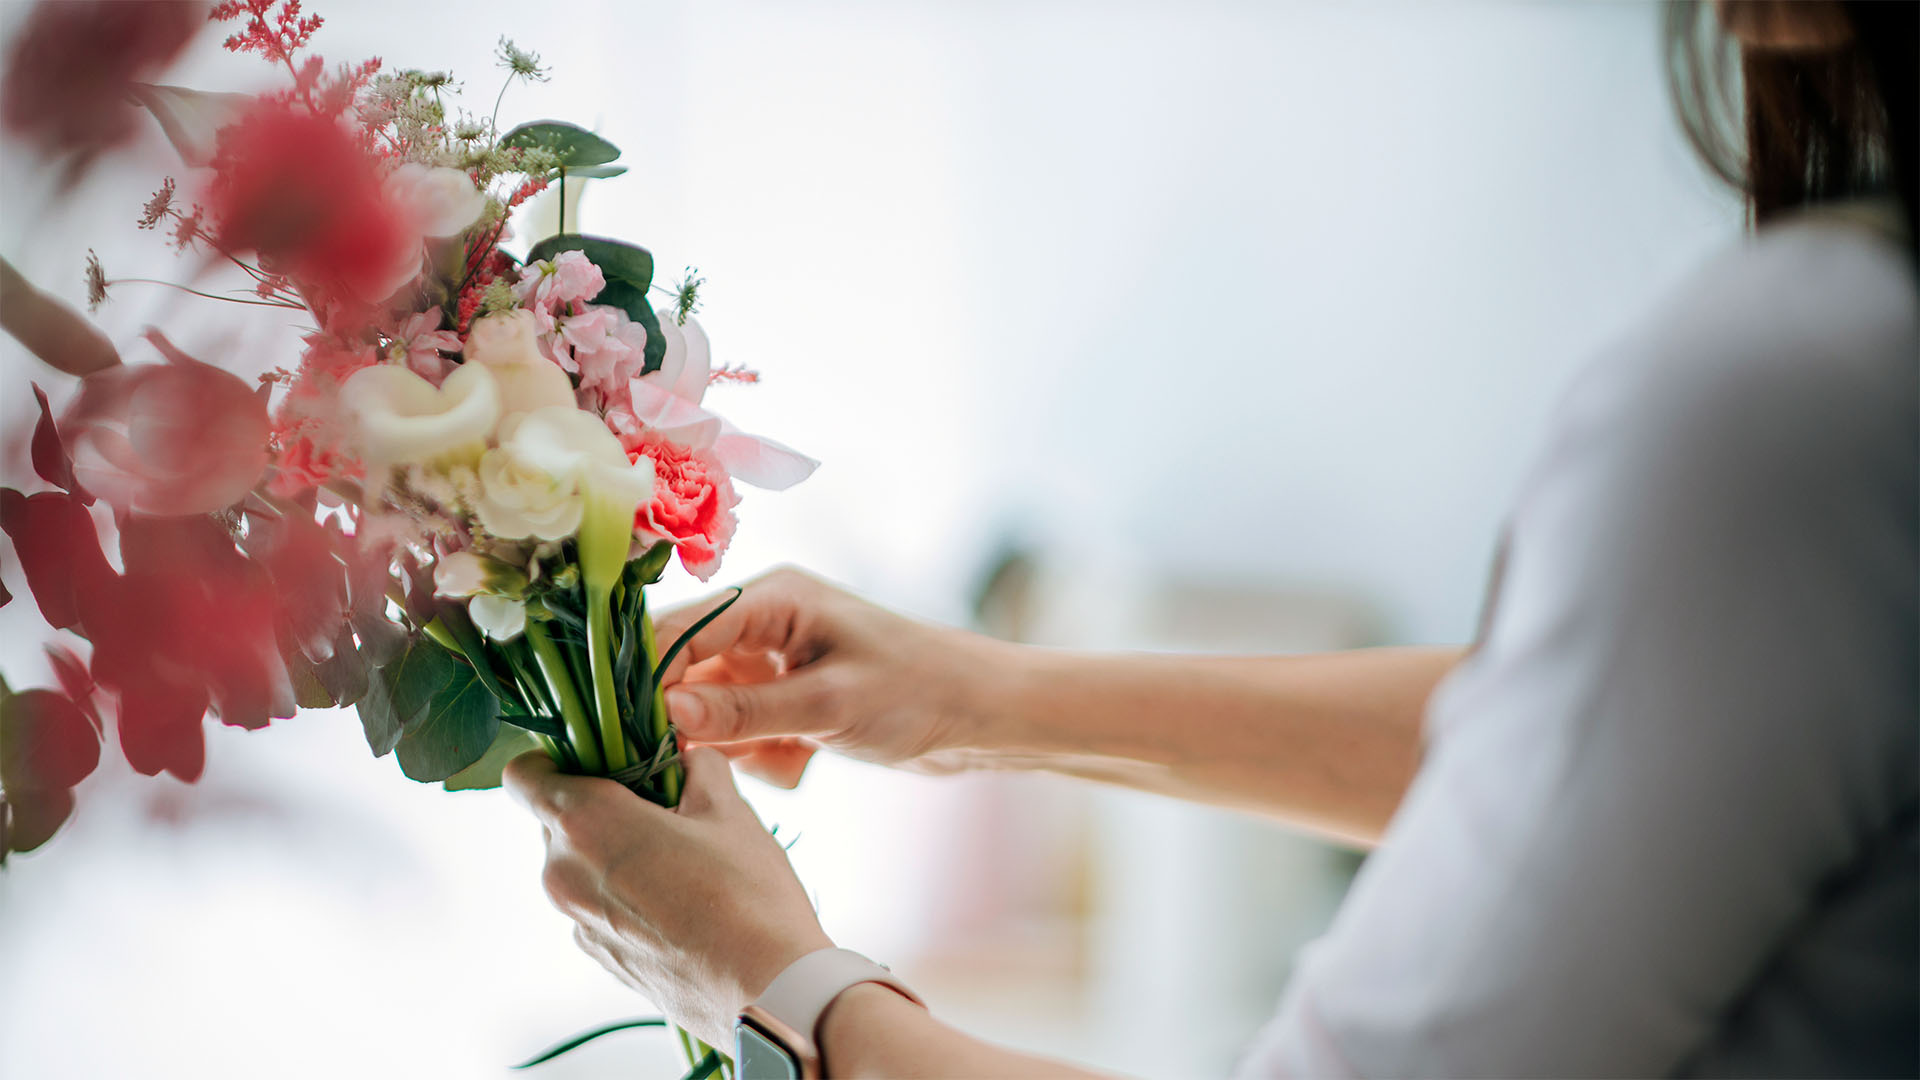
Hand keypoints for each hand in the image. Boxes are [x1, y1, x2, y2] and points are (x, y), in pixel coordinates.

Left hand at [503, 746, 832, 1047]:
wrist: (768, 992)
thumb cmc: (747, 895)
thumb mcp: (730, 810)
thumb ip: (698, 767)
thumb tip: (687, 754)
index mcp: (585, 823)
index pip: (524, 775)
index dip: (554, 756)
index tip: (596, 755)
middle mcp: (563, 873)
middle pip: (555, 818)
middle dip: (597, 801)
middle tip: (657, 798)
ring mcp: (577, 922)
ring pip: (577, 864)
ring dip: (611, 849)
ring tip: (676, 852)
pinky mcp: (599, 957)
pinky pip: (596, 905)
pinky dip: (622, 891)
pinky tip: (678, 897)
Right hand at [656, 567, 1010, 786]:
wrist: (980, 715)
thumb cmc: (919, 692)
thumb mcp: (831, 704)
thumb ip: (746, 710)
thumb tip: (666, 711)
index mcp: (771, 599)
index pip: (676, 629)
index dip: (647, 680)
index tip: (633, 736)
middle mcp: (761, 624)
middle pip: (684, 673)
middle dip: (696, 723)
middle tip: (720, 761)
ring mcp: (771, 663)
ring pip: (709, 713)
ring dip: (737, 748)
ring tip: (788, 759)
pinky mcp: (784, 699)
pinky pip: (741, 735)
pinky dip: (764, 758)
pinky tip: (803, 765)